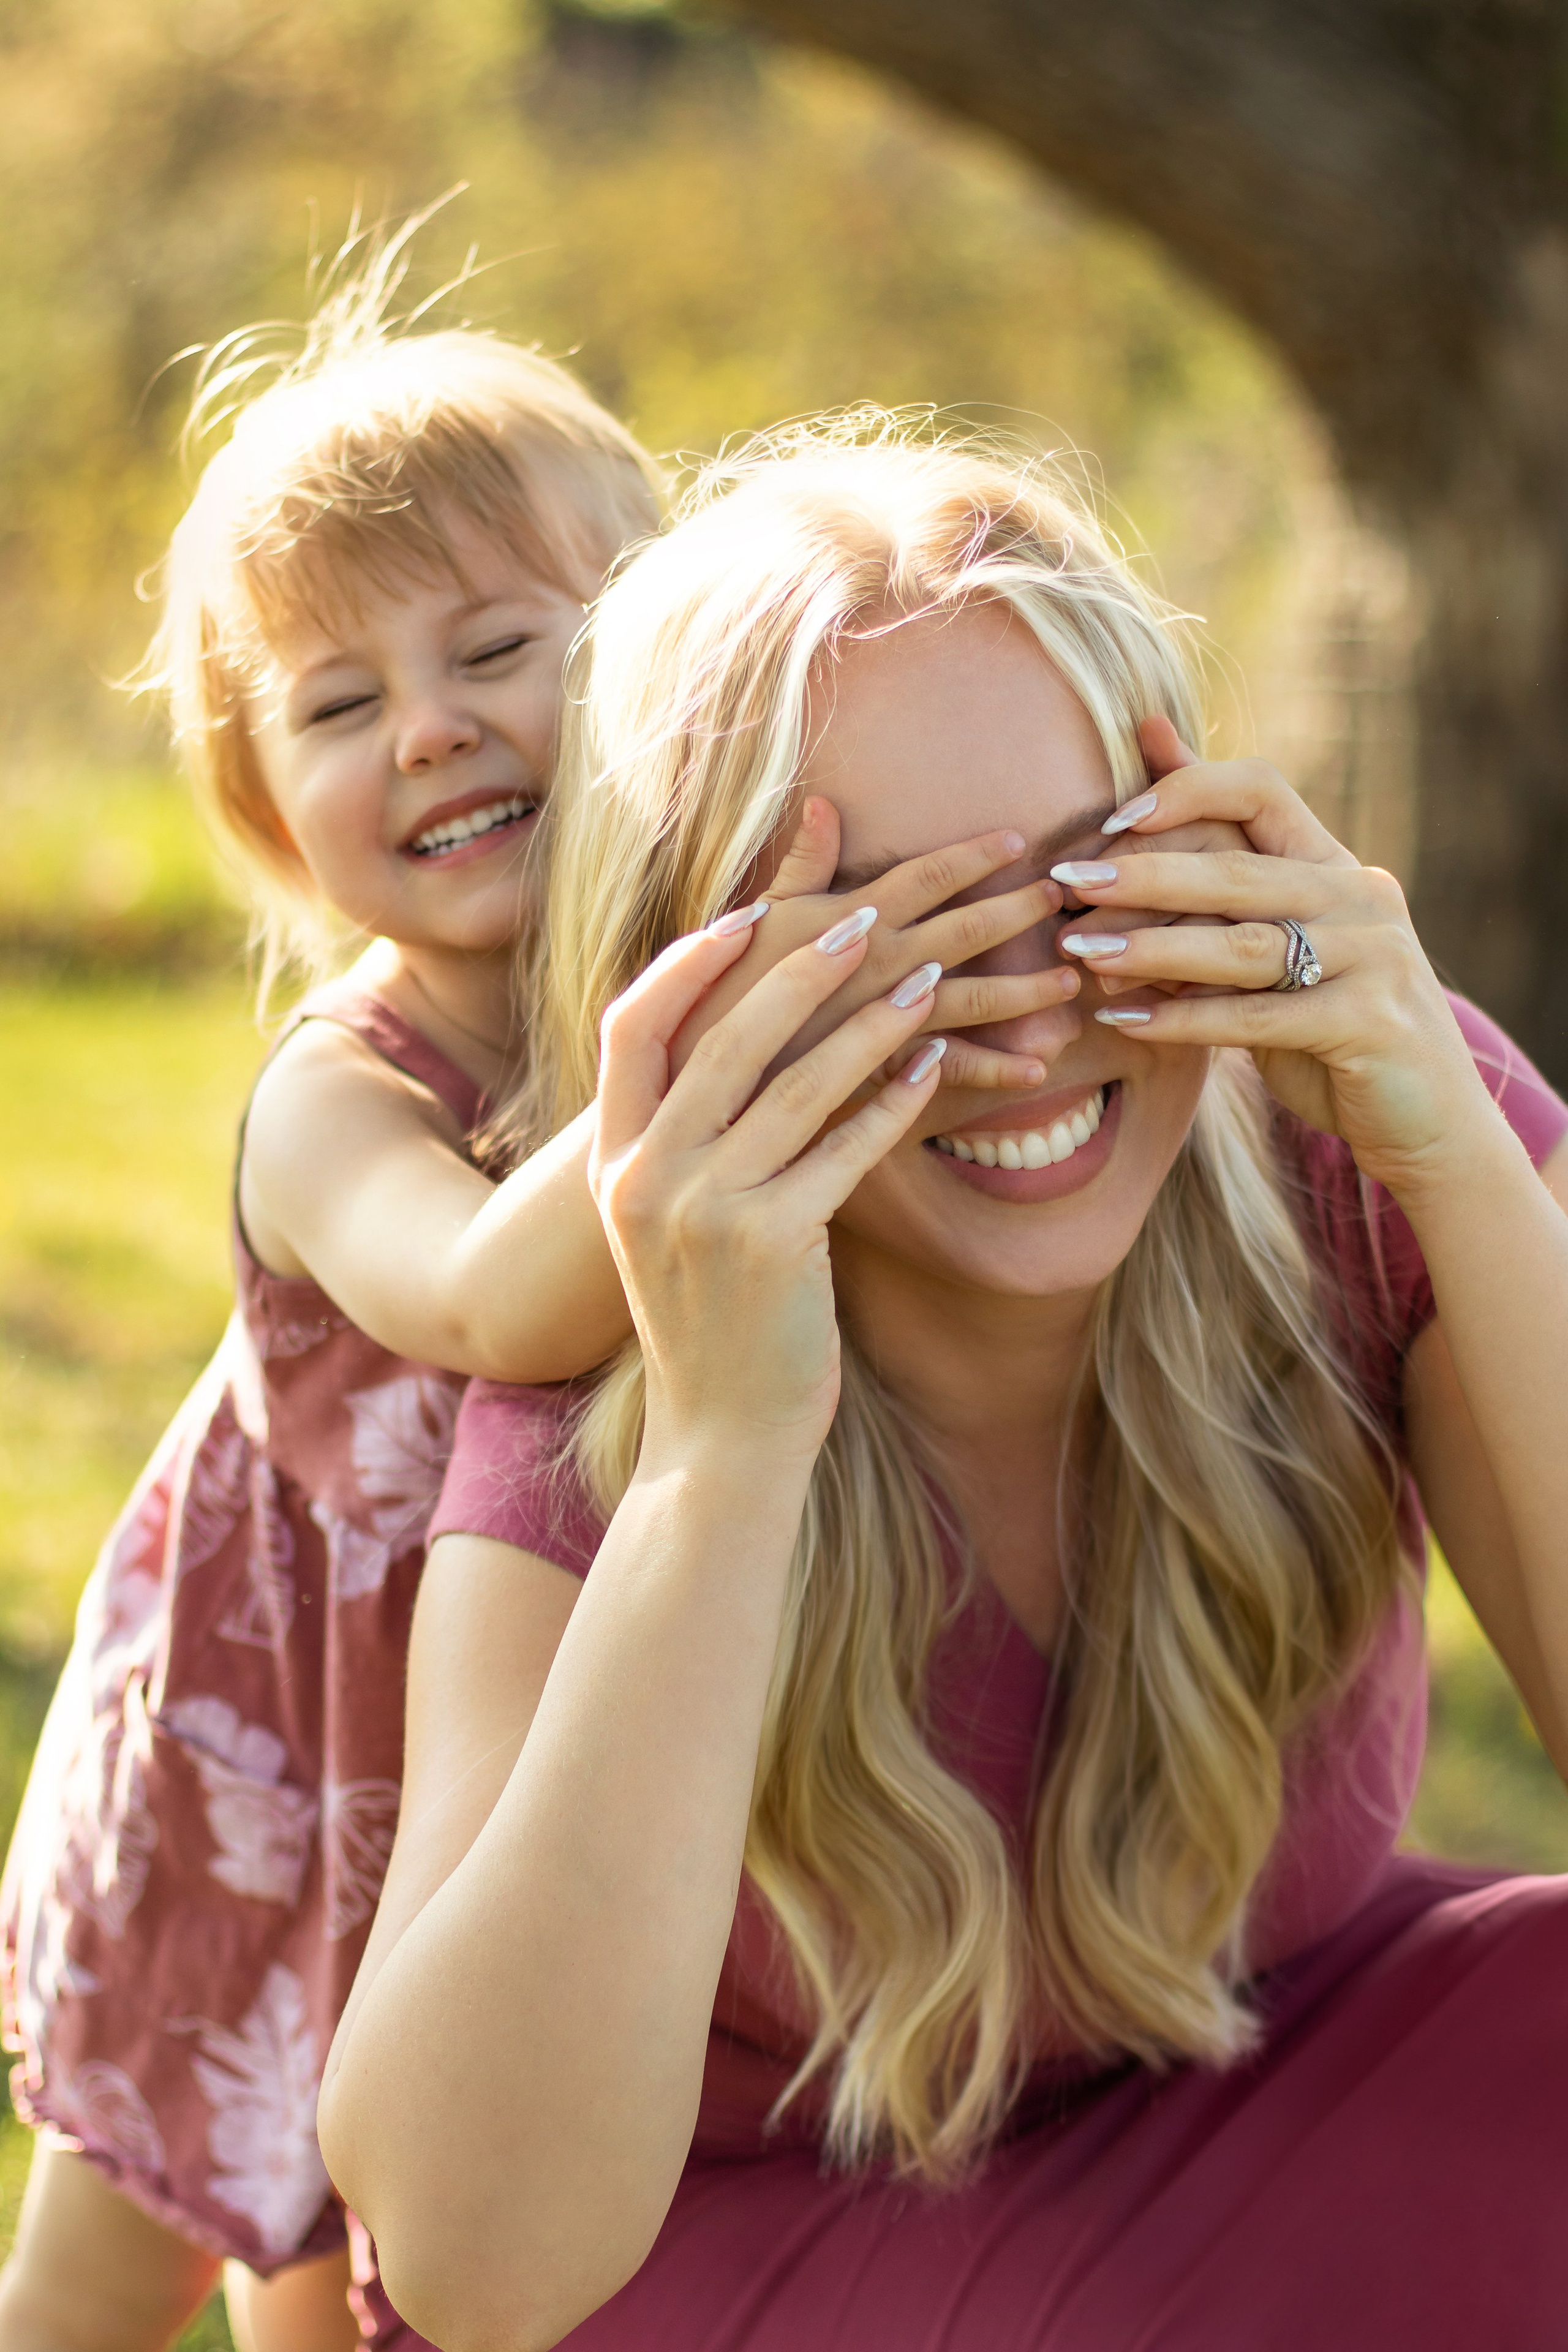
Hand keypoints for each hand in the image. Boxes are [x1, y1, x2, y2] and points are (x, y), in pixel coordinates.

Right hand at [591, 904, 951, 1464]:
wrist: (719, 1438)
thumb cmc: (713, 1323)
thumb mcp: (671, 1221)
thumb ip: (688, 1133)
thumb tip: (732, 1039)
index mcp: (614, 1160)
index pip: (631, 1024)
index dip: (690, 961)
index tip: (752, 912)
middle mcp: (647, 1176)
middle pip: (723, 1036)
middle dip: (801, 968)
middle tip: (866, 918)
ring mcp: (705, 1210)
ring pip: (798, 1083)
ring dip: (872, 1023)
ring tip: (933, 980)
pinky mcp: (773, 1245)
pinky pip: (846, 1148)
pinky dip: (895, 1101)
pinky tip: (940, 1066)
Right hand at [670, 799, 1080, 1093]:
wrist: (688, 1077)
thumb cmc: (710, 993)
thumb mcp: (750, 921)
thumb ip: (797, 869)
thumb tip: (822, 805)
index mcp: (843, 919)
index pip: (921, 875)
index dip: (972, 855)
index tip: (1018, 838)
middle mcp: (869, 964)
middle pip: (962, 929)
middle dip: (1019, 909)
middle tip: (1071, 894)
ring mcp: (876, 1020)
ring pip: (969, 999)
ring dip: (1025, 990)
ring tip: (1072, 982)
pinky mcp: (876, 1074)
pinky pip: (948, 1073)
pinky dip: (996, 1069)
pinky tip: (1039, 1068)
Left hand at [1047, 736, 1494, 1200]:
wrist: (1426, 1118)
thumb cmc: (1329, 1023)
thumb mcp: (1270, 940)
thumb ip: (1216, 864)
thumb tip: (1151, 744)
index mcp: (1334, 863)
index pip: (1259, 789)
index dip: (1185, 791)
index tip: (1114, 819)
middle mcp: (1360, 894)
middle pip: (1236, 869)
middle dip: (1142, 874)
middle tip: (1066, 885)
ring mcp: (1374, 956)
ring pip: (1243, 943)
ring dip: (1151, 946)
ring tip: (1079, 951)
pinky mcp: (1369, 1022)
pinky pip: (1259, 1017)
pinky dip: (1184, 1020)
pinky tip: (1124, 1019)